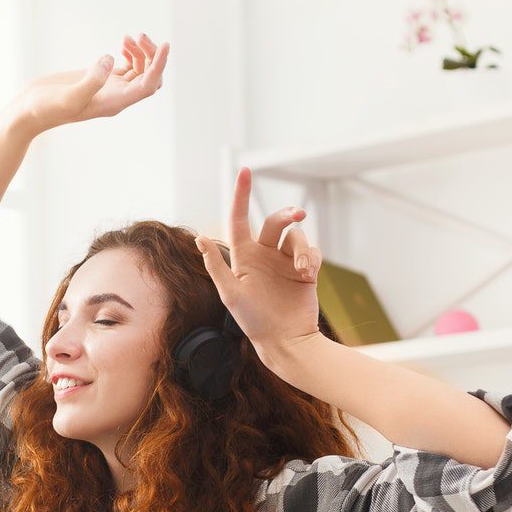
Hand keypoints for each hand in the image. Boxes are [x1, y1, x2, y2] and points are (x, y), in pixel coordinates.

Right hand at [15, 33, 168, 130]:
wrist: (29, 110)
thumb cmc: (45, 108)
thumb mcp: (68, 97)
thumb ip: (91, 80)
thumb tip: (110, 59)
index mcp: (114, 103)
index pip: (148, 85)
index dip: (160, 65)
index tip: (164, 44)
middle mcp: (116, 97)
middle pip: (150, 77)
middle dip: (151, 55)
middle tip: (138, 36)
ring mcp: (108, 88)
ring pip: (141, 70)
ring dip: (141, 52)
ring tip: (128, 37)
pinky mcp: (99, 79)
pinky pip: (127, 67)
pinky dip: (131, 53)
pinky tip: (123, 43)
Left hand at [193, 167, 321, 359]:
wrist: (285, 340)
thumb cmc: (253, 320)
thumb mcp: (230, 294)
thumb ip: (216, 265)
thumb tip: (199, 238)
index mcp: (242, 257)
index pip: (239, 219)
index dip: (241, 195)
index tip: (245, 171)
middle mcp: (263, 255)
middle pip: (274, 222)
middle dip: (286, 214)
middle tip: (298, 214)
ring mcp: (284, 262)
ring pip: (295, 236)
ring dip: (300, 249)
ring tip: (302, 271)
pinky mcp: (304, 270)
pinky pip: (311, 251)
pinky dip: (311, 258)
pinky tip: (308, 276)